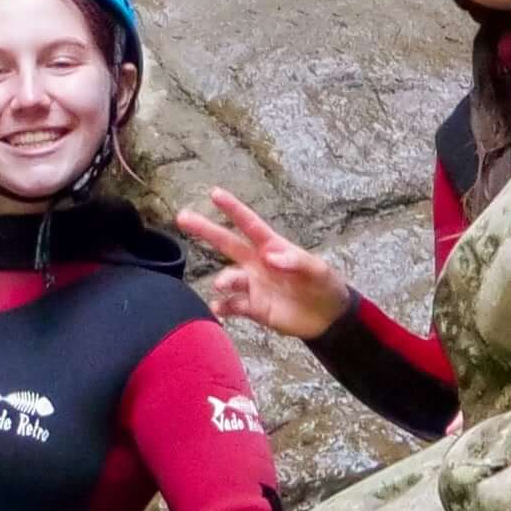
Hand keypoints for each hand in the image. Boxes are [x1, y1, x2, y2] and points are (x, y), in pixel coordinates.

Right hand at [170, 187, 353, 337]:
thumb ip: (295, 261)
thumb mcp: (318, 270)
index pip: (249, 224)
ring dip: (223, 280)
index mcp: (272, 247)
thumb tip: (269, 257)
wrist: (328, 317)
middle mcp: (257, 263)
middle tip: (182, 217)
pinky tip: (219, 308)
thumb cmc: (325, 285)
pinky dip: (223, 307)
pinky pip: (232, 305)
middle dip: (205, 229)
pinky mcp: (253, 307)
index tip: (214, 193)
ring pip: (228, 277)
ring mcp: (253, 285)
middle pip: (226, 243)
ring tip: (223, 285)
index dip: (233, 208)